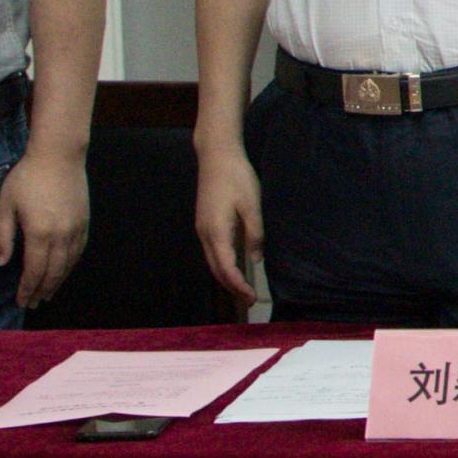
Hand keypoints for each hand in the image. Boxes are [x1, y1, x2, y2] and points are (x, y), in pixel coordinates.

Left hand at [0, 145, 90, 312]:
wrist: (59, 155)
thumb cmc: (27, 177)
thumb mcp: (6, 205)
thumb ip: (3, 236)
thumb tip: (1, 263)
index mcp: (39, 233)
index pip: (34, 271)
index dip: (27, 289)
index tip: (21, 301)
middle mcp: (61, 236)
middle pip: (53, 272)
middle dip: (42, 291)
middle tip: (33, 304)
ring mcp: (76, 229)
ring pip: (68, 265)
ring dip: (57, 282)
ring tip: (48, 294)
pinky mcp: (85, 222)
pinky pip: (79, 251)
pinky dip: (71, 266)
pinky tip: (63, 271)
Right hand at [192, 143, 263, 304]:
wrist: (216, 155)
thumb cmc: (236, 177)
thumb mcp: (252, 204)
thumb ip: (254, 233)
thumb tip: (255, 259)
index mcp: (216, 231)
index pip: (226, 268)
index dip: (238, 286)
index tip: (251, 299)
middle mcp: (205, 234)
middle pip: (216, 270)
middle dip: (231, 288)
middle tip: (248, 302)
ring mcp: (202, 228)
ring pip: (212, 261)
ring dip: (226, 277)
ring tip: (242, 290)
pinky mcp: (204, 223)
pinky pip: (212, 251)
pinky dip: (222, 264)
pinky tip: (234, 267)